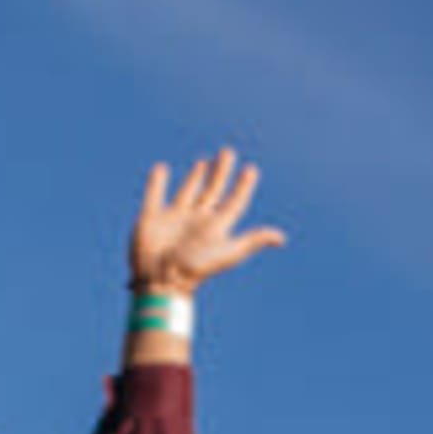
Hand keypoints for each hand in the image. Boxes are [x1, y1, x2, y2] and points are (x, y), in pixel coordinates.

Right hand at [130, 149, 286, 296]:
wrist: (160, 281)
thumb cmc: (195, 269)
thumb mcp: (227, 253)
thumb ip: (252, 241)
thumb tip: (281, 238)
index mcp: (215, 227)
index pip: (234, 203)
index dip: (243, 187)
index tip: (251, 170)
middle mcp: (196, 221)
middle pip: (213, 192)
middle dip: (221, 173)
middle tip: (228, 152)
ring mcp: (174, 218)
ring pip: (188, 191)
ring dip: (196, 177)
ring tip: (204, 161)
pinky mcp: (151, 218)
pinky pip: (154, 194)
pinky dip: (156, 182)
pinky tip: (161, 169)